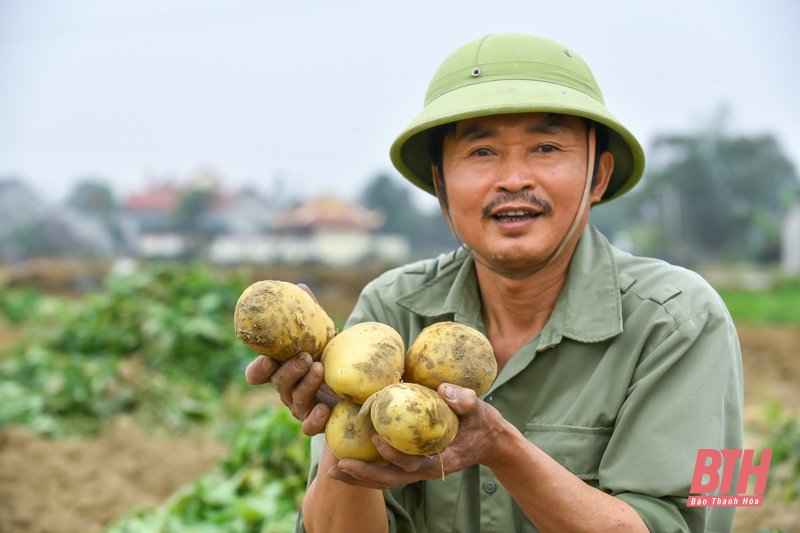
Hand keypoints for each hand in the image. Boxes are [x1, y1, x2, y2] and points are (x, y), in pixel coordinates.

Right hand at [243, 283, 338, 435]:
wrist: (355, 381)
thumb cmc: (330, 355)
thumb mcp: (322, 334)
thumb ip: (310, 314)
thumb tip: (300, 286)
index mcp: (281, 370)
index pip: (257, 374)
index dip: (257, 369)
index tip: (268, 359)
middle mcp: (287, 390)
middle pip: (278, 384)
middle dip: (289, 371)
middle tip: (304, 358)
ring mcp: (301, 407)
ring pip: (295, 402)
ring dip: (305, 386)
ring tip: (319, 369)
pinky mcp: (317, 422)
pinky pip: (309, 427)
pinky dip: (314, 419)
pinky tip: (324, 409)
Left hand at [326, 383, 506, 488]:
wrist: (489, 440)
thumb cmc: (482, 422)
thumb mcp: (479, 408)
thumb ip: (464, 400)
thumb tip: (443, 390)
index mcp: (443, 459)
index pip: (415, 463)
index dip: (395, 456)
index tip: (376, 441)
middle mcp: (427, 469)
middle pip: (392, 479)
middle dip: (365, 475)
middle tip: (340, 465)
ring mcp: (418, 469)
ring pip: (385, 480)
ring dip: (359, 478)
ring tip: (332, 471)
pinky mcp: (412, 465)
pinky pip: (386, 472)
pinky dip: (365, 471)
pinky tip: (344, 465)